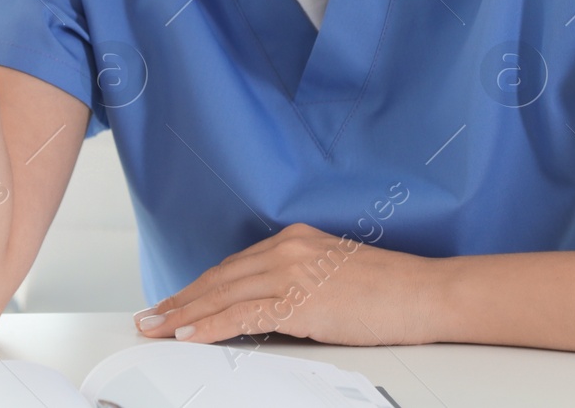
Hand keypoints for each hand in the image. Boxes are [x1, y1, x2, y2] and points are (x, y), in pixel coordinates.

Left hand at [131, 223, 439, 345]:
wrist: (425, 292)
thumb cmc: (390, 289)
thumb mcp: (335, 276)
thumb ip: (299, 283)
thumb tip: (269, 309)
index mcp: (296, 240)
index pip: (234, 266)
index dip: (199, 287)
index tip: (175, 302)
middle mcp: (289, 248)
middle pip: (220, 278)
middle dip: (180, 300)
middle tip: (150, 317)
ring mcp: (293, 272)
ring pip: (222, 295)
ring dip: (183, 314)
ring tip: (156, 328)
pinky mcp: (300, 299)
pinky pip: (243, 314)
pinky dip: (211, 326)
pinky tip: (189, 335)